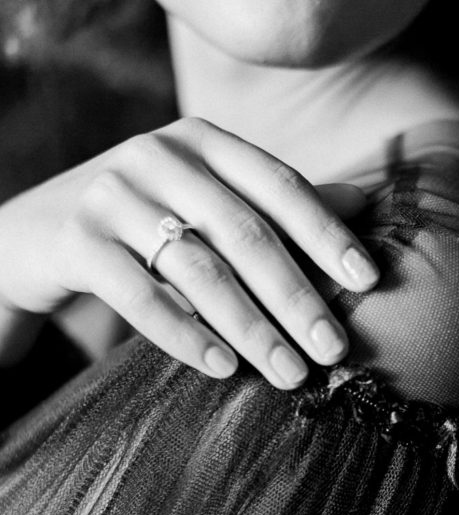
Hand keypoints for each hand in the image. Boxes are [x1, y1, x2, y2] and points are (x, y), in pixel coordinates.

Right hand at [0, 117, 377, 386]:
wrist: (33, 231)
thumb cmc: (143, 218)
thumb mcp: (208, 198)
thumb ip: (276, 202)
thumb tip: (364, 202)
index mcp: (203, 140)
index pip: (280, 185)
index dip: (327, 233)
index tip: (370, 281)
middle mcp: (159, 155)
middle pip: (245, 233)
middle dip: (297, 296)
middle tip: (334, 348)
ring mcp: (112, 193)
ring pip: (198, 268)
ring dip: (251, 328)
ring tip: (290, 374)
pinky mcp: (75, 239)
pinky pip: (139, 295)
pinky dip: (184, 335)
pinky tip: (223, 368)